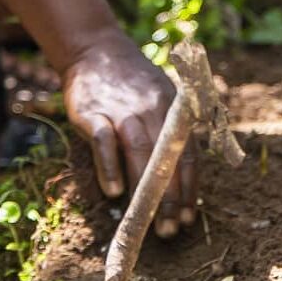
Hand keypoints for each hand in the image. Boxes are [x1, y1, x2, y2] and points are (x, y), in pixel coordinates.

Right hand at [62, 30, 195, 237]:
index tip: (187, 216)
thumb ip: (171, 130)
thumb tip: (181, 179)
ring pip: (139, 152)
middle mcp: (150, 107)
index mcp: (171, 107)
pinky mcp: (92, 111)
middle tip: (169, 230)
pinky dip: (110, 166)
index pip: (186, 153)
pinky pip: (104, 141)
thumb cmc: (131, 82)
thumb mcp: (161, 95)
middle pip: (164, 158)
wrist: (95, 50)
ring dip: (144, 190)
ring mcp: (121, 108)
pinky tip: (114, 191)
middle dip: (168, 198)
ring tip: (146, 221)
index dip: (188, 187)